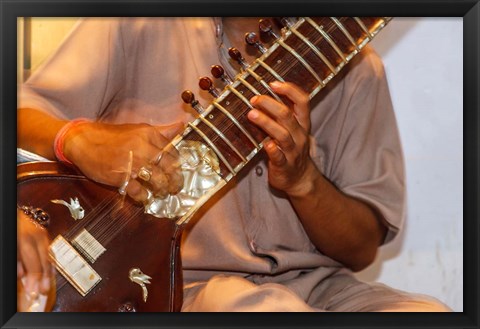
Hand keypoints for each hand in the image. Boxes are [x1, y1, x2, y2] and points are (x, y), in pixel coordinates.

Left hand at [17, 210, 53, 296]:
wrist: (11, 212)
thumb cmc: (12, 229)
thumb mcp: (10, 245)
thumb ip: (16, 261)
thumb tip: (21, 275)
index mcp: (26, 238)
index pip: (33, 262)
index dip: (35, 277)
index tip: (33, 290)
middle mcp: (36, 235)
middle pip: (45, 258)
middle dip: (44, 276)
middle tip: (43, 290)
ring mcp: (41, 232)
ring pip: (49, 254)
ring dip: (49, 271)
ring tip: (47, 284)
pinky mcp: (43, 232)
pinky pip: (49, 249)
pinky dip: (50, 261)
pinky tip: (49, 271)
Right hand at [63, 121, 184, 202]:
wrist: (83, 141)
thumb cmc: (112, 136)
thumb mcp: (138, 129)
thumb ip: (161, 131)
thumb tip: (181, 125)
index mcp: (149, 134)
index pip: (173, 152)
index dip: (178, 165)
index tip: (178, 172)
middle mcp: (143, 148)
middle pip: (169, 168)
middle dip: (175, 180)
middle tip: (175, 187)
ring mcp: (132, 163)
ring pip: (158, 181)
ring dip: (162, 190)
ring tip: (162, 192)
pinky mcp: (121, 177)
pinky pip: (139, 191)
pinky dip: (144, 197)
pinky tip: (144, 197)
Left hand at [247, 81, 317, 196]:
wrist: (299, 179)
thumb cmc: (290, 149)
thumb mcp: (291, 130)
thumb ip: (280, 115)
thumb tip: (261, 96)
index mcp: (302, 124)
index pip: (302, 101)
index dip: (289, 90)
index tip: (273, 83)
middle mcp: (299, 135)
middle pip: (288, 115)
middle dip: (270, 104)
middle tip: (254, 99)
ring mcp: (293, 151)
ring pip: (282, 134)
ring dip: (266, 123)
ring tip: (251, 114)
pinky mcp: (284, 165)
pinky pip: (279, 156)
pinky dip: (272, 149)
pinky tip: (264, 143)